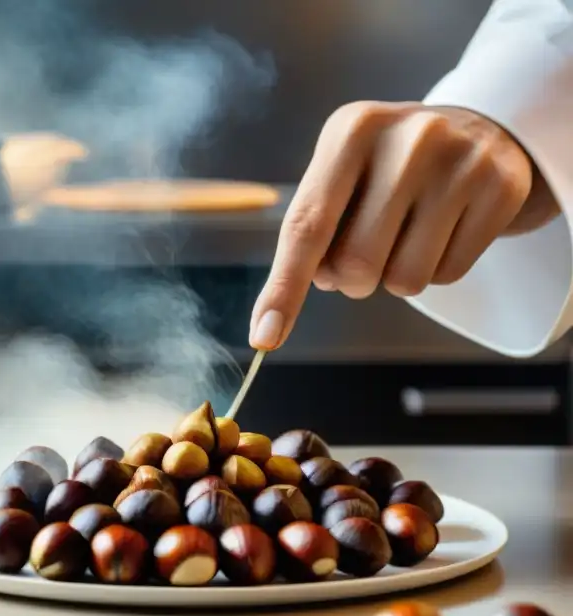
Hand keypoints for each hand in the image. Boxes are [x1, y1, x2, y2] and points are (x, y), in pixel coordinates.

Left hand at [249, 100, 557, 350]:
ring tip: (406, 235)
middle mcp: (407, 138)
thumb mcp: (341, 174)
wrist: (476, 130)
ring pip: (404, 280)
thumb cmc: (387, 167)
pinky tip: (442, 230)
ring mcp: (459, 161)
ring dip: (393, 278)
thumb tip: (273, 319)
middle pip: (355, 263)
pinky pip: (446, 276)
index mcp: (350, 131)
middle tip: (365, 251)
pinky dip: (435, 269)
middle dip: (350, 279)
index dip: (284, 288)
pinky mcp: (501, 188)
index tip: (263, 337)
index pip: (306, 226)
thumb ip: (309, 233)